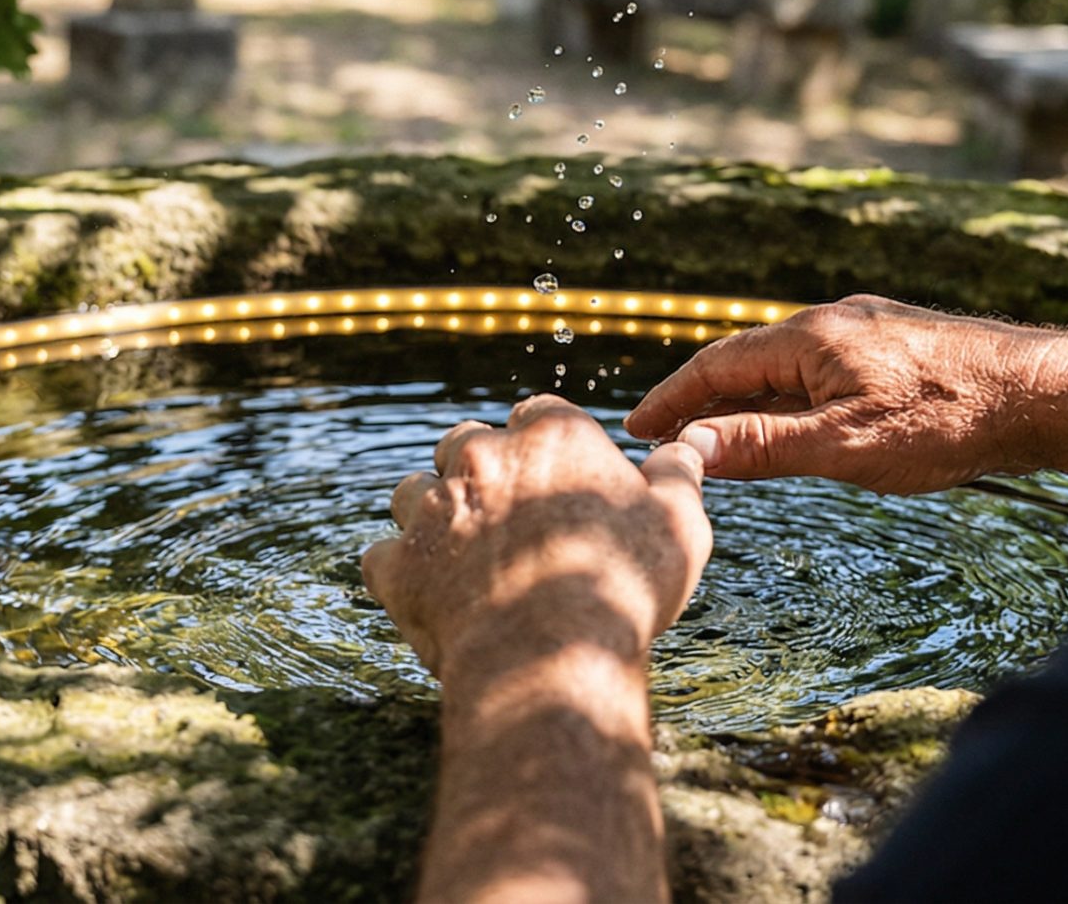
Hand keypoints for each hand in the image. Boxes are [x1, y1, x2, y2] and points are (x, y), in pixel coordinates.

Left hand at [362, 395, 712, 683]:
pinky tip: (431, 593)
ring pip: (415, 491)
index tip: (558, 477)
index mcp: (550, 435)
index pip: (539, 411)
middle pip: (466, 442)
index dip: (548, 444)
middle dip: (482, 470)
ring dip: (435, 515)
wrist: (553, 657)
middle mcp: (481, 457)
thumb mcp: (679, 525)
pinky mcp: (398, 565)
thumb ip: (677, 476)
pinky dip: (402, 571)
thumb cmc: (624, 587)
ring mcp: (432, 510)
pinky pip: (383, 556)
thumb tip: (684, 447)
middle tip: (510, 518)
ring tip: (466, 556)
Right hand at [624, 294, 1067, 493]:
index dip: (671, 400)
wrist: (1044, 394)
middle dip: (700, 402)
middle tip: (663, 441)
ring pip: (786, 368)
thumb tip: (689, 449)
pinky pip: (822, 371)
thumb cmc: (950, 420)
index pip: (715, 366)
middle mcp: (832, 322)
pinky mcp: (896, 347)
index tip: (634, 429)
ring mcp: (867, 331)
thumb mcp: (845, 446)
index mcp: (809, 338)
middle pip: (745, 362)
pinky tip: (796, 427)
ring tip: (717, 442)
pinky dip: (789, 399)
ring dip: (745, 403)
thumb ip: (763, 446)